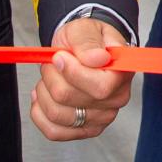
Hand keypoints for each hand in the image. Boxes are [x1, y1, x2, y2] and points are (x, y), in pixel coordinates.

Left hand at [29, 16, 132, 141]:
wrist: (81, 51)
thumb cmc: (85, 41)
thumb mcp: (84, 29)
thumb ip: (89, 42)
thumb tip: (97, 58)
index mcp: (121, 73)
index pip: (99, 88)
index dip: (72, 73)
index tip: (59, 57)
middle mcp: (116, 99)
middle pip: (69, 99)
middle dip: (52, 77)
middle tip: (53, 62)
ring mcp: (102, 118)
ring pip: (57, 115)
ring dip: (44, 92)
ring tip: (50, 77)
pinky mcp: (85, 130)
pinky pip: (54, 131)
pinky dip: (40, 113)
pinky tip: (43, 96)